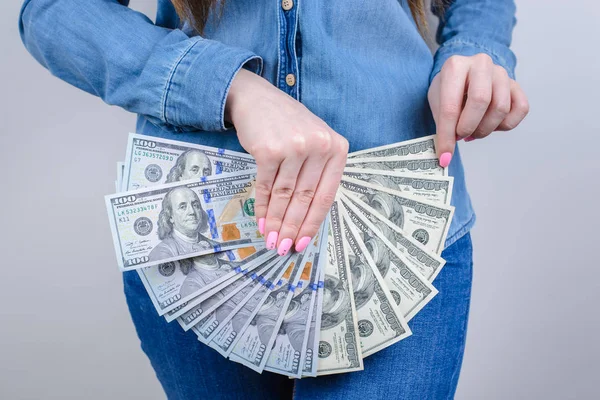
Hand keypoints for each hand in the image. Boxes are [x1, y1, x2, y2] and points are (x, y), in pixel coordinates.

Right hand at [225, 69, 348, 254]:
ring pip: (285, 195)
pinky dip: (262, 206)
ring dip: (276, 221)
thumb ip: (316, 174)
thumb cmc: (287, 124)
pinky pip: (266, 186)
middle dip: (292, 227)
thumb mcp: (313, 142)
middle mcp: (319, 146)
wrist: (257, 98)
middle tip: (284, 247)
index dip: (313, 222)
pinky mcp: (270, 150)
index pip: (327, 194)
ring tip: (270, 239)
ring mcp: (295, 147)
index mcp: (337, 147)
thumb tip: (305, 218)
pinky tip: (260, 220)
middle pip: (305, 198)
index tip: (302, 243)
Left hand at [427, 53, 529, 165]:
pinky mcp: (516, 85)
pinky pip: (520, 109)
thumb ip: (442, 125)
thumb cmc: (449, 90)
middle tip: (461, 136)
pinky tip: (491, 124)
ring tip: (473, 130)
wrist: (463, 77)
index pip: (451, 106)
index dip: (447, 135)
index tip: (445, 156)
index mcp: (455, 66)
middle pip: (481, 101)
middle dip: (469, 127)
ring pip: (501, 108)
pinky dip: (505, 125)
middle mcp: (481, 64)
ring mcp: (501, 73)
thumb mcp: (437, 102)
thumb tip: (446, 156)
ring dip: (485, 129)